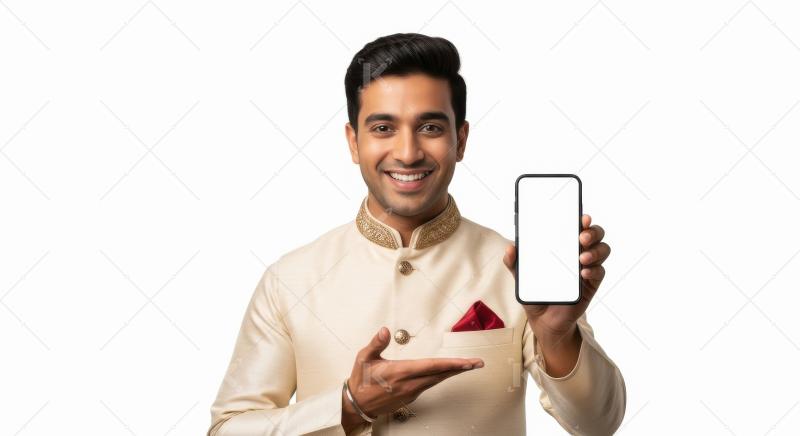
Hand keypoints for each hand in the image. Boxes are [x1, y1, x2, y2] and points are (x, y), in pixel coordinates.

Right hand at [342, 327, 483, 431]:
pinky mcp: (411, 396)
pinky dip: (441, 377)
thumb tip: (385, 330)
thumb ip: (377, 343)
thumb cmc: (361, 381)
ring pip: (437, 380)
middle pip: (440, 374)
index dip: (452, 364)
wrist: (357, 405)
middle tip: (477, 363)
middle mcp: (409, 383)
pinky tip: (447, 372)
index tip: (467, 362)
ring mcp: (411, 392)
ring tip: (467, 366)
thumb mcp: (364, 358)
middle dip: (460, 368)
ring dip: (452, 372)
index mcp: (400, 372)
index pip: (432, 366)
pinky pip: (430, 384)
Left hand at [503, 214, 609, 342]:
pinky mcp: (591, 284)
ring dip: (595, 250)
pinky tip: (583, 273)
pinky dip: (594, 270)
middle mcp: (578, 253)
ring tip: (582, 257)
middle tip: (581, 237)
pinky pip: (600, 272)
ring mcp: (586, 268)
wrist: (543, 320)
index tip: (581, 217)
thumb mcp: (522, 277)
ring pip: (602, 250)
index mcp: (563, 246)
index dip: (582, 219)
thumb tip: (510, 248)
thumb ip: (514, 263)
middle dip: (592, 232)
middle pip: (595, 235)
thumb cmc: (536, 292)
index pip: (576, 227)